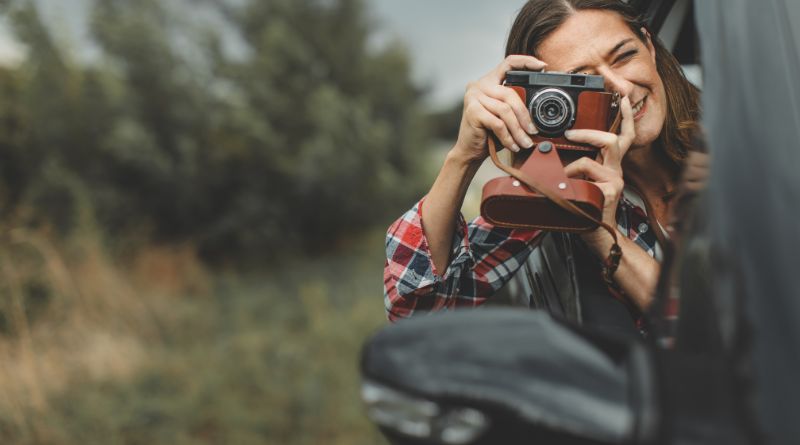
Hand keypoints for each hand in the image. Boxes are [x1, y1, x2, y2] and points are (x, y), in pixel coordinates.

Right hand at [451, 55, 545, 163]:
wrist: (469, 150)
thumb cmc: (489, 133)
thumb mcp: (505, 116)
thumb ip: (517, 106)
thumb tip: (540, 111)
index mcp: (489, 81)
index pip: (508, 63)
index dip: (526, 61)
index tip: (542, 65)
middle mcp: (479, 85)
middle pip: (510, 93)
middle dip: (525, 115)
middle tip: (533, 130)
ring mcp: (473, 97)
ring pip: (505, 110)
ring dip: (518, 130)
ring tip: (525, 142)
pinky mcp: (472, 111)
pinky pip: (498, 123)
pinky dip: (508, 137)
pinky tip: (513, 146)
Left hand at [562, 96, 635, 247]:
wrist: (594, 238)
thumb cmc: (582, 210)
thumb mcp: (575, 183)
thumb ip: (567, 167)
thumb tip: (542, 152)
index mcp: (609, 165)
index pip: (623, 134)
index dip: (625, 115)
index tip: (622, 97)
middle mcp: (616, 170)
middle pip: (616, 138)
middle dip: (591, 132)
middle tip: (569, 134)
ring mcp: (616, 180)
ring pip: (605, 150)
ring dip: (579, 156)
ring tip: (563, 170)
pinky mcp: (611, 190)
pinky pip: (589, 171)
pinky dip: (572, 175)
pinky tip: (566, 187)